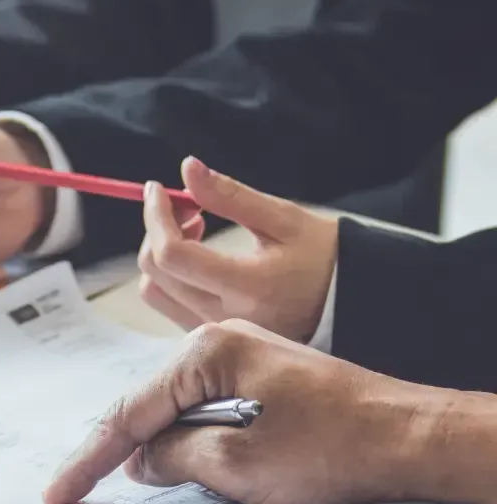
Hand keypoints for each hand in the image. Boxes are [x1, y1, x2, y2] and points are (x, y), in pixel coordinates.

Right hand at [44, 320, 426, 503]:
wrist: (405, 437)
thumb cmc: (331, 447)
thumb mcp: (236, 464)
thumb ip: (173, 457)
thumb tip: (139, 461)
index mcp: (206, 352)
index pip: (129, 411)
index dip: (89, 459)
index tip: (59, 491)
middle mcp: (218, 342)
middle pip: (146, 403)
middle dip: (112, 449)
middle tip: (75, 488)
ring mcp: (240, 356)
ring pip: (173, 406)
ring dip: (148, 444)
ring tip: (106, 478)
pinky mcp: (257, 375)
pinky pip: (201, 406)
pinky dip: (180, 435)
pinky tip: (166, 458)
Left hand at [137, 157, 337, 341]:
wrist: (347, 306)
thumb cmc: (323, 257)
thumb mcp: (285, 219)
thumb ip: (231, 196)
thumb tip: (187, 168)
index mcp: (247, 287)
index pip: (174, 255)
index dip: (155, 217)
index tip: (156, 188)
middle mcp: (225, 318)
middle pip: (156, 273)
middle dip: (157, 229)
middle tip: (186, 203)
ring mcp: (215, 331)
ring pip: (155, 292)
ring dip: (161, 252)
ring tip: (195, 228)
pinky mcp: (211, 335)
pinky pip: (169, 303)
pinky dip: (170, 272)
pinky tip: (199, 252)